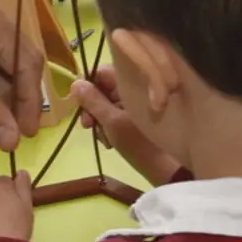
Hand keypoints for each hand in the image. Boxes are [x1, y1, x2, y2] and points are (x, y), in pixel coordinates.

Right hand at [72, 67, 182, 185]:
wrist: (166, 168)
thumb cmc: (140, 143)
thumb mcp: (111, 122)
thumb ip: (92, 101)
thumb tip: (75, 83)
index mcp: (132, 83)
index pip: (101, 73)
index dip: (87, 87)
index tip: (80, 105)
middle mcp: (134, 88)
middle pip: (102, 88)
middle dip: (92, 107)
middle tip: (87, 126)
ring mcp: (135, 103)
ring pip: (106, 104)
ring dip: (99, 120)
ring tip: (103, 138)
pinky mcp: (136, 117)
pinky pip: (114, 115)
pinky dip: (109, 126)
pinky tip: (110, 140)